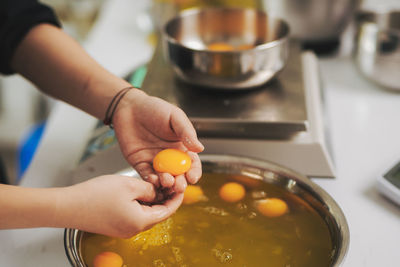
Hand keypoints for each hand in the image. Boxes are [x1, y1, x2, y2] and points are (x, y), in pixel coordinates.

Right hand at [58, 175, 182, 237]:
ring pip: (146, 214)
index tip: (181, 186)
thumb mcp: (129, 185)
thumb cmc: (95, 195)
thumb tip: (158, 193)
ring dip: (152, 200)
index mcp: (141, 221)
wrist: (68, 206)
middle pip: (157, 214)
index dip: (176, 198)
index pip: (168, 211)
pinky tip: (138, 191)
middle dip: (165, 198)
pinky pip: (134, 214)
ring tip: (154, 183)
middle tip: (168, 182)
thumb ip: (149, 189)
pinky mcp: (114, 226)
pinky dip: (140, 203)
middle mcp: (134, 230)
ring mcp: (123, 229)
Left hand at [112, 89, 203, 192]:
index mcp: (182, 147)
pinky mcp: (140, 164)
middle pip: (179, 176)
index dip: (194, 172)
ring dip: (167, 184)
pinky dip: (151, 181)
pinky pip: (147, 176)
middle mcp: (170, 158)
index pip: (192, 164)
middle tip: (179, 184)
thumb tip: (200, 148)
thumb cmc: (154, 108)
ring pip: (164, 179)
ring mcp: (155, 162)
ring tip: (167, 182)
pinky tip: (154, 180)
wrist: (129, 107)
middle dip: (181, 183)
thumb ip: (187, 132)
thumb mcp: (175, 116)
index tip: (192, 177)